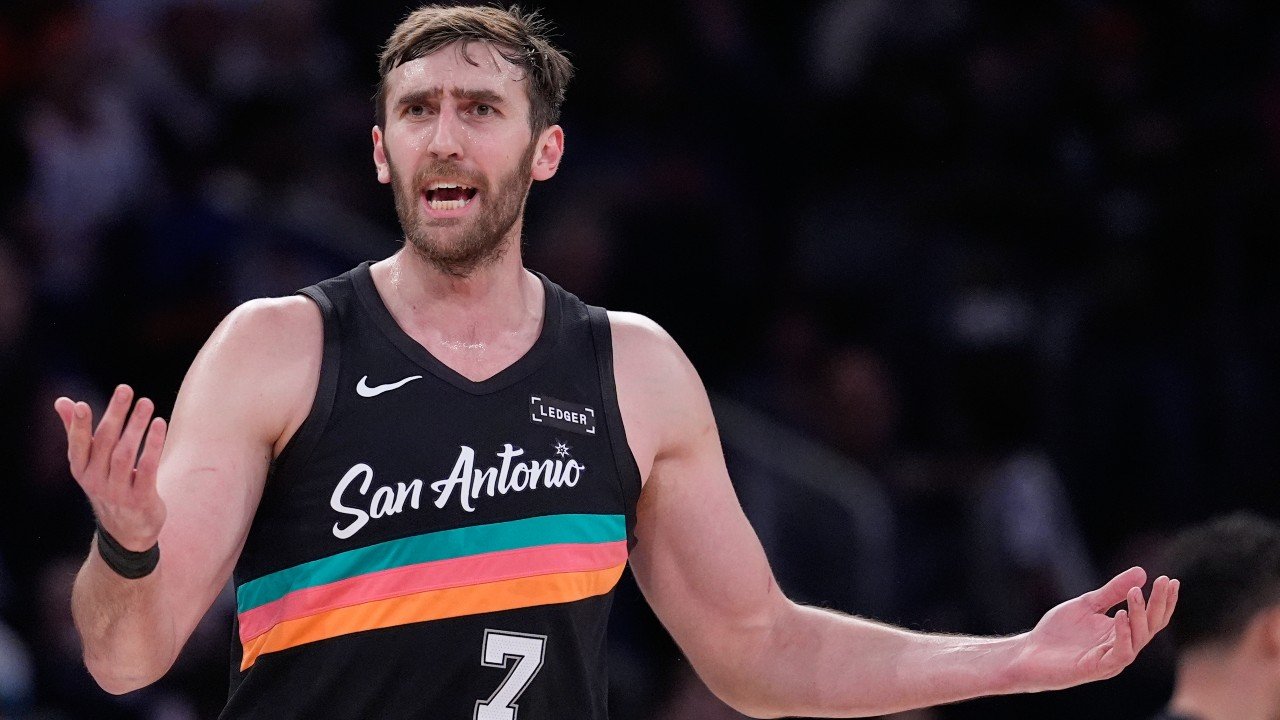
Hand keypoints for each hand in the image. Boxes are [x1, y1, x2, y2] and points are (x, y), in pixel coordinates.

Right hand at [54, 385, 168, 551]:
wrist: (127, 532)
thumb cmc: (108, 486)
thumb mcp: (90, 465)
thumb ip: (77, 433)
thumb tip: (62, 401)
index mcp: (81, 470)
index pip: (77, 445)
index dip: (77, 426)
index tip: (80, 405)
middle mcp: (95, 481)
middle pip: (104, 443)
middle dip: (115, 414)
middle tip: (126, 389)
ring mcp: (117, 492)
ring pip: (125, 454)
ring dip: (136, 427)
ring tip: (146, 403)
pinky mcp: (140, 498)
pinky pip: (147, 468)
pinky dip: (153, 446)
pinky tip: (160, 424)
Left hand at [1009, 566, 1178, 691]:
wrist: (1030, 653)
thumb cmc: (1059, 632)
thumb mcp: (1087, 604)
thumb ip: (1112, 591)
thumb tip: (1142, 572)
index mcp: (1122, 633)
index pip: (1151, 618)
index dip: (1163, 601)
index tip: (1170, 580)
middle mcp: (1122, 647)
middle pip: (1150, 627)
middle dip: (1158, 604)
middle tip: (1163, 581)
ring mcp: (1112, 659)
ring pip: (1138, 639)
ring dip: (1139, 615)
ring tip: (1135, 593)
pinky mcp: (1098, 668)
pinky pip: (1120, 653)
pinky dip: (1123, 634)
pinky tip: (1120, 615)